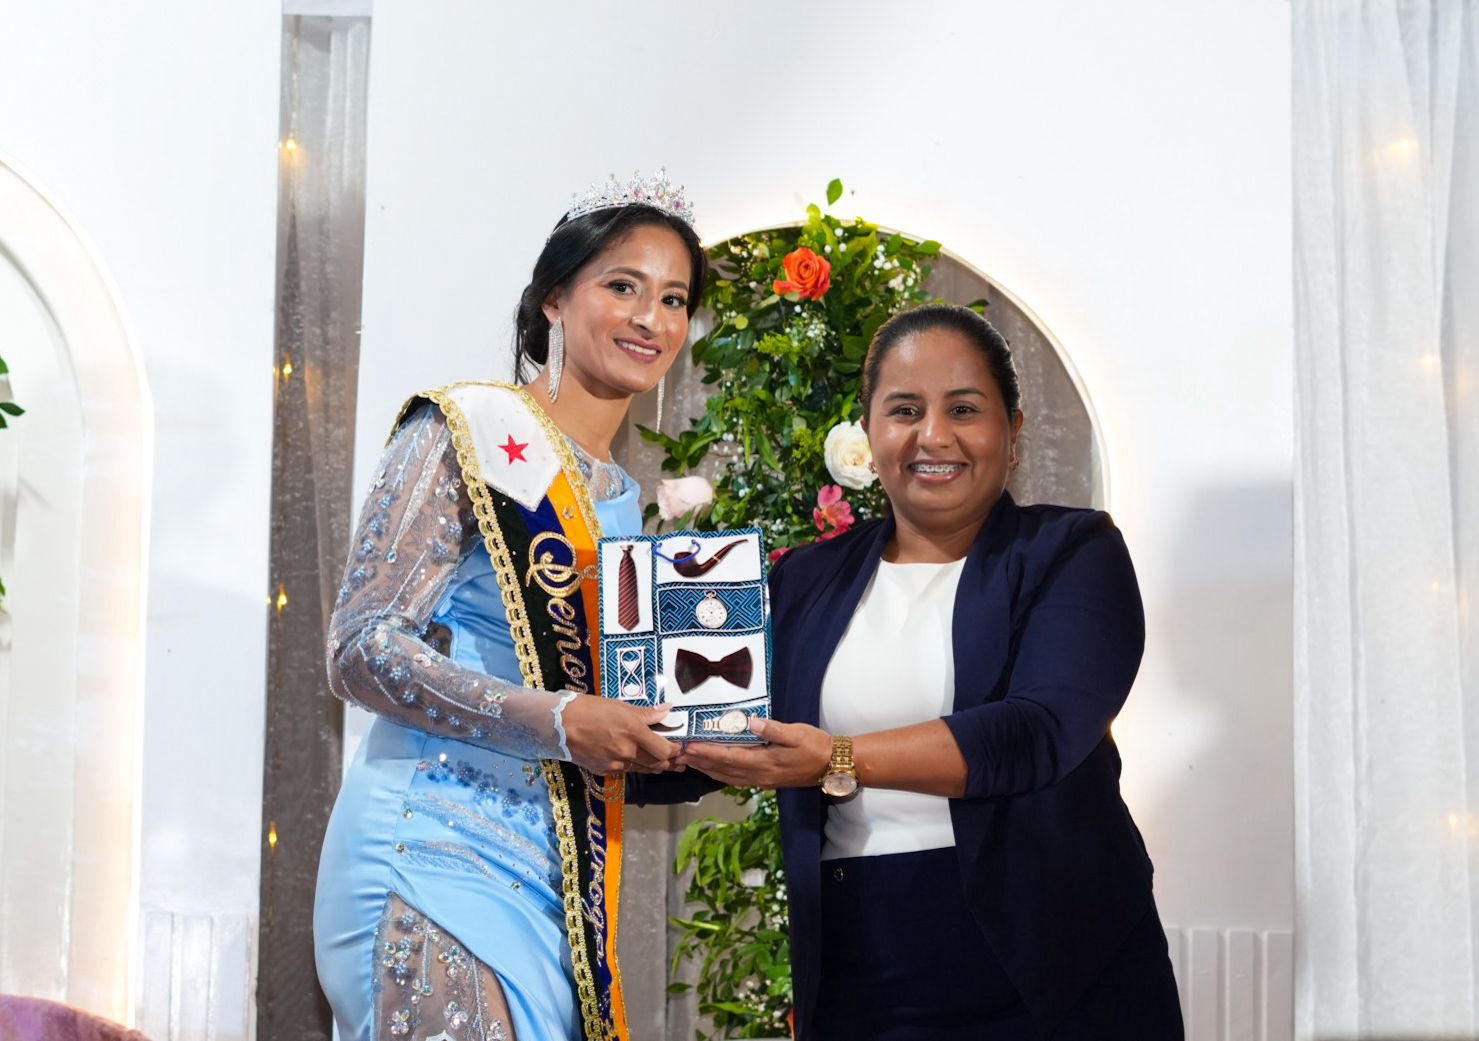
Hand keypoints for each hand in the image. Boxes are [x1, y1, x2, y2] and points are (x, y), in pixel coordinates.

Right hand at [560, 697, 682, 773]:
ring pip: (642, 769)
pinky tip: (636, 762)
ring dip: (655, 767)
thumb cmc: (589, 709)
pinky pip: (625, 770)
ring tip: (664, 765)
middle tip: (680, 761)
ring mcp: (615, 764)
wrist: (558, 725)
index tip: (681, 747)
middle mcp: (627, 751)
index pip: (665, 750)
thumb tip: (668, 709)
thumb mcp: (619, 706)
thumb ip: (646, 713)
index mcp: (634, 732)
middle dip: (670, 763)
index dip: (676, 750)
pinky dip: (633, 766)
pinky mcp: (604, 771)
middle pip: (657, 764)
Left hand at [676, 717, 831, 788]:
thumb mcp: (797, 733)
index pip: (729, 757)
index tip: (689, 746)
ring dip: (708, 770)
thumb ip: (774, 729)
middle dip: (700, 762)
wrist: (832, 766)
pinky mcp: (765, 781)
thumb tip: (752, 722)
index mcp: (764, 762)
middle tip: (680, 754)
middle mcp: (759, 775)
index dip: (707, 752)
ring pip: (727, 778)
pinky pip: (736, 780)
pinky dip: (721, 775)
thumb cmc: (815, 745)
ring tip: (691, 762)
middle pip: (723, 770)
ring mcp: (762, 780)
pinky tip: (715, 770)